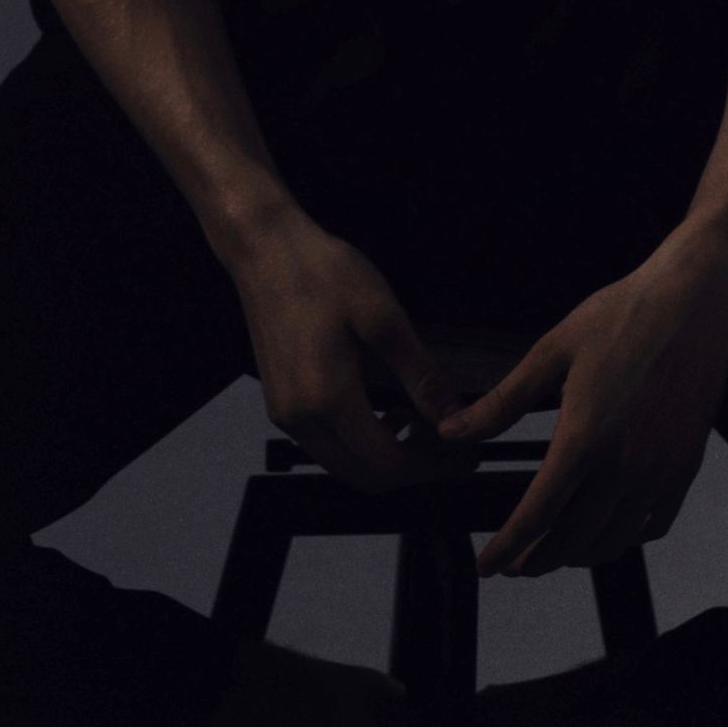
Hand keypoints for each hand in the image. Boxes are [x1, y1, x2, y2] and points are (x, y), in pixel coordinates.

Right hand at [226, 212, 478, 491]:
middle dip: (412, 470)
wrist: (265, 250)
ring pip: (343, 465)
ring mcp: (285, 413)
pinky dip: (359, 443)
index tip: (463, 454)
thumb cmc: (322, 273)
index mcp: (328, 399)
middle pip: (364, 476)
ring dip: (385, 459)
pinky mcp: (279, 402)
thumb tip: (453, 414)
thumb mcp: (383, 317)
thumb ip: (419, 374)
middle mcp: (300, 418)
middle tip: (451, 449)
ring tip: (424, 429)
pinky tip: (385, 413)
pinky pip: (325, 445)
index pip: (388, 464)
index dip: (431, 466)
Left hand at [438, 251, 727, 576]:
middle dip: (538, 559)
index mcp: (583, 438)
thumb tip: (452, 431)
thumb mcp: (552, 351)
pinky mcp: (685, 465)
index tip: (487, 565)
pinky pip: (654, 524)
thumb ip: (502, 402)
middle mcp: (623, 465)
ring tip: (558, 549)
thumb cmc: (622, 316)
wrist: (694, 302)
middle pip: (572, 540)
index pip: (535, 516)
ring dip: (579, 555)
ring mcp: (659, 470)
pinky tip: (611, 528)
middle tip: (518, 562)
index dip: (507, 548)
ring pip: (613, 541)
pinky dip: (627, 538)